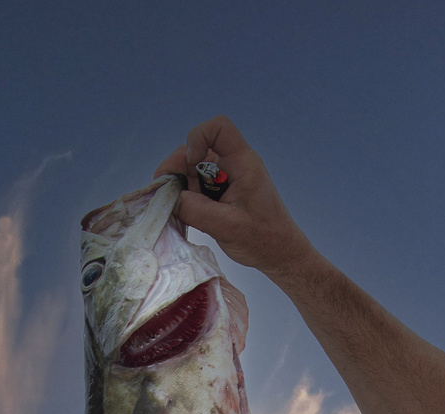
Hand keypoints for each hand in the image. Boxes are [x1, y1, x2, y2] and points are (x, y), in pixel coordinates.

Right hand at [153, 116, 316, 283]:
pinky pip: (195, 185)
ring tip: (176, 208)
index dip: (198, 139)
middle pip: (196, 150)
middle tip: (166, 193)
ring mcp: (225, 178)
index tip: (191, 164)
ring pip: (192, 169)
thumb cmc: (263, 238)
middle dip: (177, 168)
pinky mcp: (220, 193)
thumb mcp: (226, 225)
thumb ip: (194, 209)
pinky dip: (185, 196)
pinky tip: (184, 213)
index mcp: (242, 163)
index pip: (218, 128)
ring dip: (180, 185)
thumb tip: (167, 199)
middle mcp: (232, 165)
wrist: (278, 254)